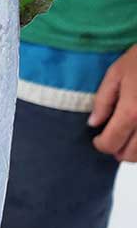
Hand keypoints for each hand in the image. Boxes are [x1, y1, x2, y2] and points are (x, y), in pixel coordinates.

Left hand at [89, 45, 136, 161]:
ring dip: (136, 151)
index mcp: (133, 111)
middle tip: (114, 139)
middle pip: (131, 155)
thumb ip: (103, 101)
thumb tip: (94, 123)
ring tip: (130, 137)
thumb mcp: (117, 73)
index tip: (98, 138)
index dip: (101, 144)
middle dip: (118, 151)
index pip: (111, 143)